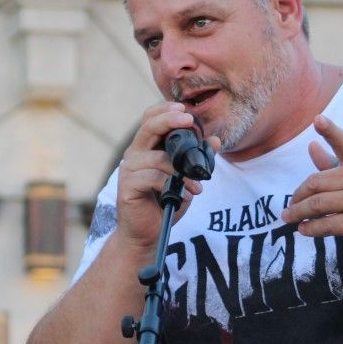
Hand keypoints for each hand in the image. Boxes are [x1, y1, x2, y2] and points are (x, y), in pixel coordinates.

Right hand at [115, 102, 213, 251]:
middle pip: (148, 127)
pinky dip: (173, 185)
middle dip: (169, 120)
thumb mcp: (186, 177)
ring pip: (157, 157)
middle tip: (189, 120)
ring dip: (182, 170)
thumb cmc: (164, 203)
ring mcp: (128, 170)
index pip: (150, 119)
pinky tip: (185, 195)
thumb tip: (215, 140)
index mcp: (146, 147)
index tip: (185, 110)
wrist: (147, 233)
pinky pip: (152, 177)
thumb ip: (197, 158)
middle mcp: (134, 154)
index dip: (165, 111)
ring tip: (198, 185)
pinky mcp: (127, 186)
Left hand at [282, 115, 342, 254]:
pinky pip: (327, 224)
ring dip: (298, 212)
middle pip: (317, 183)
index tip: (317, 119)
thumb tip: (311, 146)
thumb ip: (335, 163)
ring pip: (318, 204)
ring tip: (289, 217)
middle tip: (290, 205)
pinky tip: (304, 229)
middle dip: (298, 195)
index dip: (330, 131)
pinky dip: (311, 228)